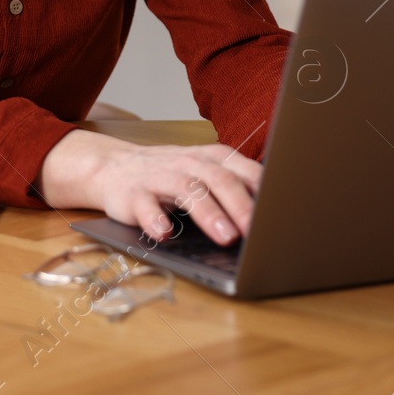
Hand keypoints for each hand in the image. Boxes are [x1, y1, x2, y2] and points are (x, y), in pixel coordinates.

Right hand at [37, 129, 260, 244]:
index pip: (245, 172)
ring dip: (209, 213)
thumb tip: (275, 217)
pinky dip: (155, 219)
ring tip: (225, 236)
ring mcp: (161, 177)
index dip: (264, 193)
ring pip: (188, 190)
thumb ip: (236, 188)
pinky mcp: (134, 194)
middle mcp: (189, 163)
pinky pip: (145, 206)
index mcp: (213, 158)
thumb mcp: (205, 174)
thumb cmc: (170, 176)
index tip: (281, 216)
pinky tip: (164, 234)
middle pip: (221, 180)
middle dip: (241, 206)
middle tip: (257, 232)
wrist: (113, 167)